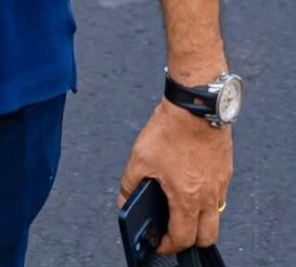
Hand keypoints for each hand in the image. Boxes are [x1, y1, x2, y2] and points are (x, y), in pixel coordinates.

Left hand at [118, 98, 232, 253]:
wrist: (195, 103)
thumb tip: (125, 201)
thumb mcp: (139, 157)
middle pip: (207, 236)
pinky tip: (191, 181)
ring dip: (200, 218)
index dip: (168, 245)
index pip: (182, 238)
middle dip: (190, 240)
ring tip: (182, 205)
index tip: (158, 241)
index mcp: (186, 198)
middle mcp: (208, 195)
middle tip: (174, 231)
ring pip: (216, 215)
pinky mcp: (226, 168)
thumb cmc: (170, 128)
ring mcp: (220, 182)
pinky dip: (207, 197)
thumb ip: (129, 184)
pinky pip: (219, 194)